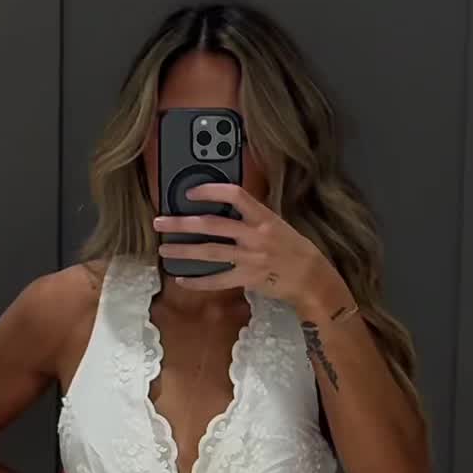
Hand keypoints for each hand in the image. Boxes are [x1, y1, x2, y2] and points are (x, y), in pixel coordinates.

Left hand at [152, 184, 347, 314]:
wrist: (311, 278)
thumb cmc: (295, 249)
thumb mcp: (277, 224)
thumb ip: (252, 218)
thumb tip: (226, 212)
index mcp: (263, 216)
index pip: (234, 195)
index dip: (210, 191)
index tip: (190, 193)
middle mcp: (255, 235)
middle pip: (212, 225)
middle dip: (182, 223)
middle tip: (160, 222)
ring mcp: (250, 258)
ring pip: (210, 252)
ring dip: (184, 251)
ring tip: (164, 251)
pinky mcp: (248, 279)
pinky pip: (218, 281)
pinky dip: (199, 282)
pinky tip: (183, 280)